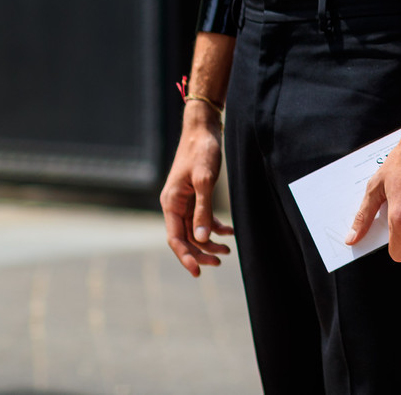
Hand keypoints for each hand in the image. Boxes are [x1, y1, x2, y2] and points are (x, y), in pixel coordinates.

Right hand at [161, 110, 234, 276]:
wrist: (203, 129)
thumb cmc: (202, 150)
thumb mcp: (204, 180)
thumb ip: (202, 210)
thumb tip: (201, 238)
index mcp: (171, 203)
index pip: (175, 238)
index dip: (186, 256)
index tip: (198, 271)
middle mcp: (174, 205)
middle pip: (184, 238)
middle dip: (201, 252)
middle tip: (220, 261)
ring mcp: (184, 201)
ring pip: (194, 230)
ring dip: (209, 241)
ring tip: (228, 250)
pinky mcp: (195, 195)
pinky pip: (201, 218)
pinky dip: (214, 227)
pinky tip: (229, 232)